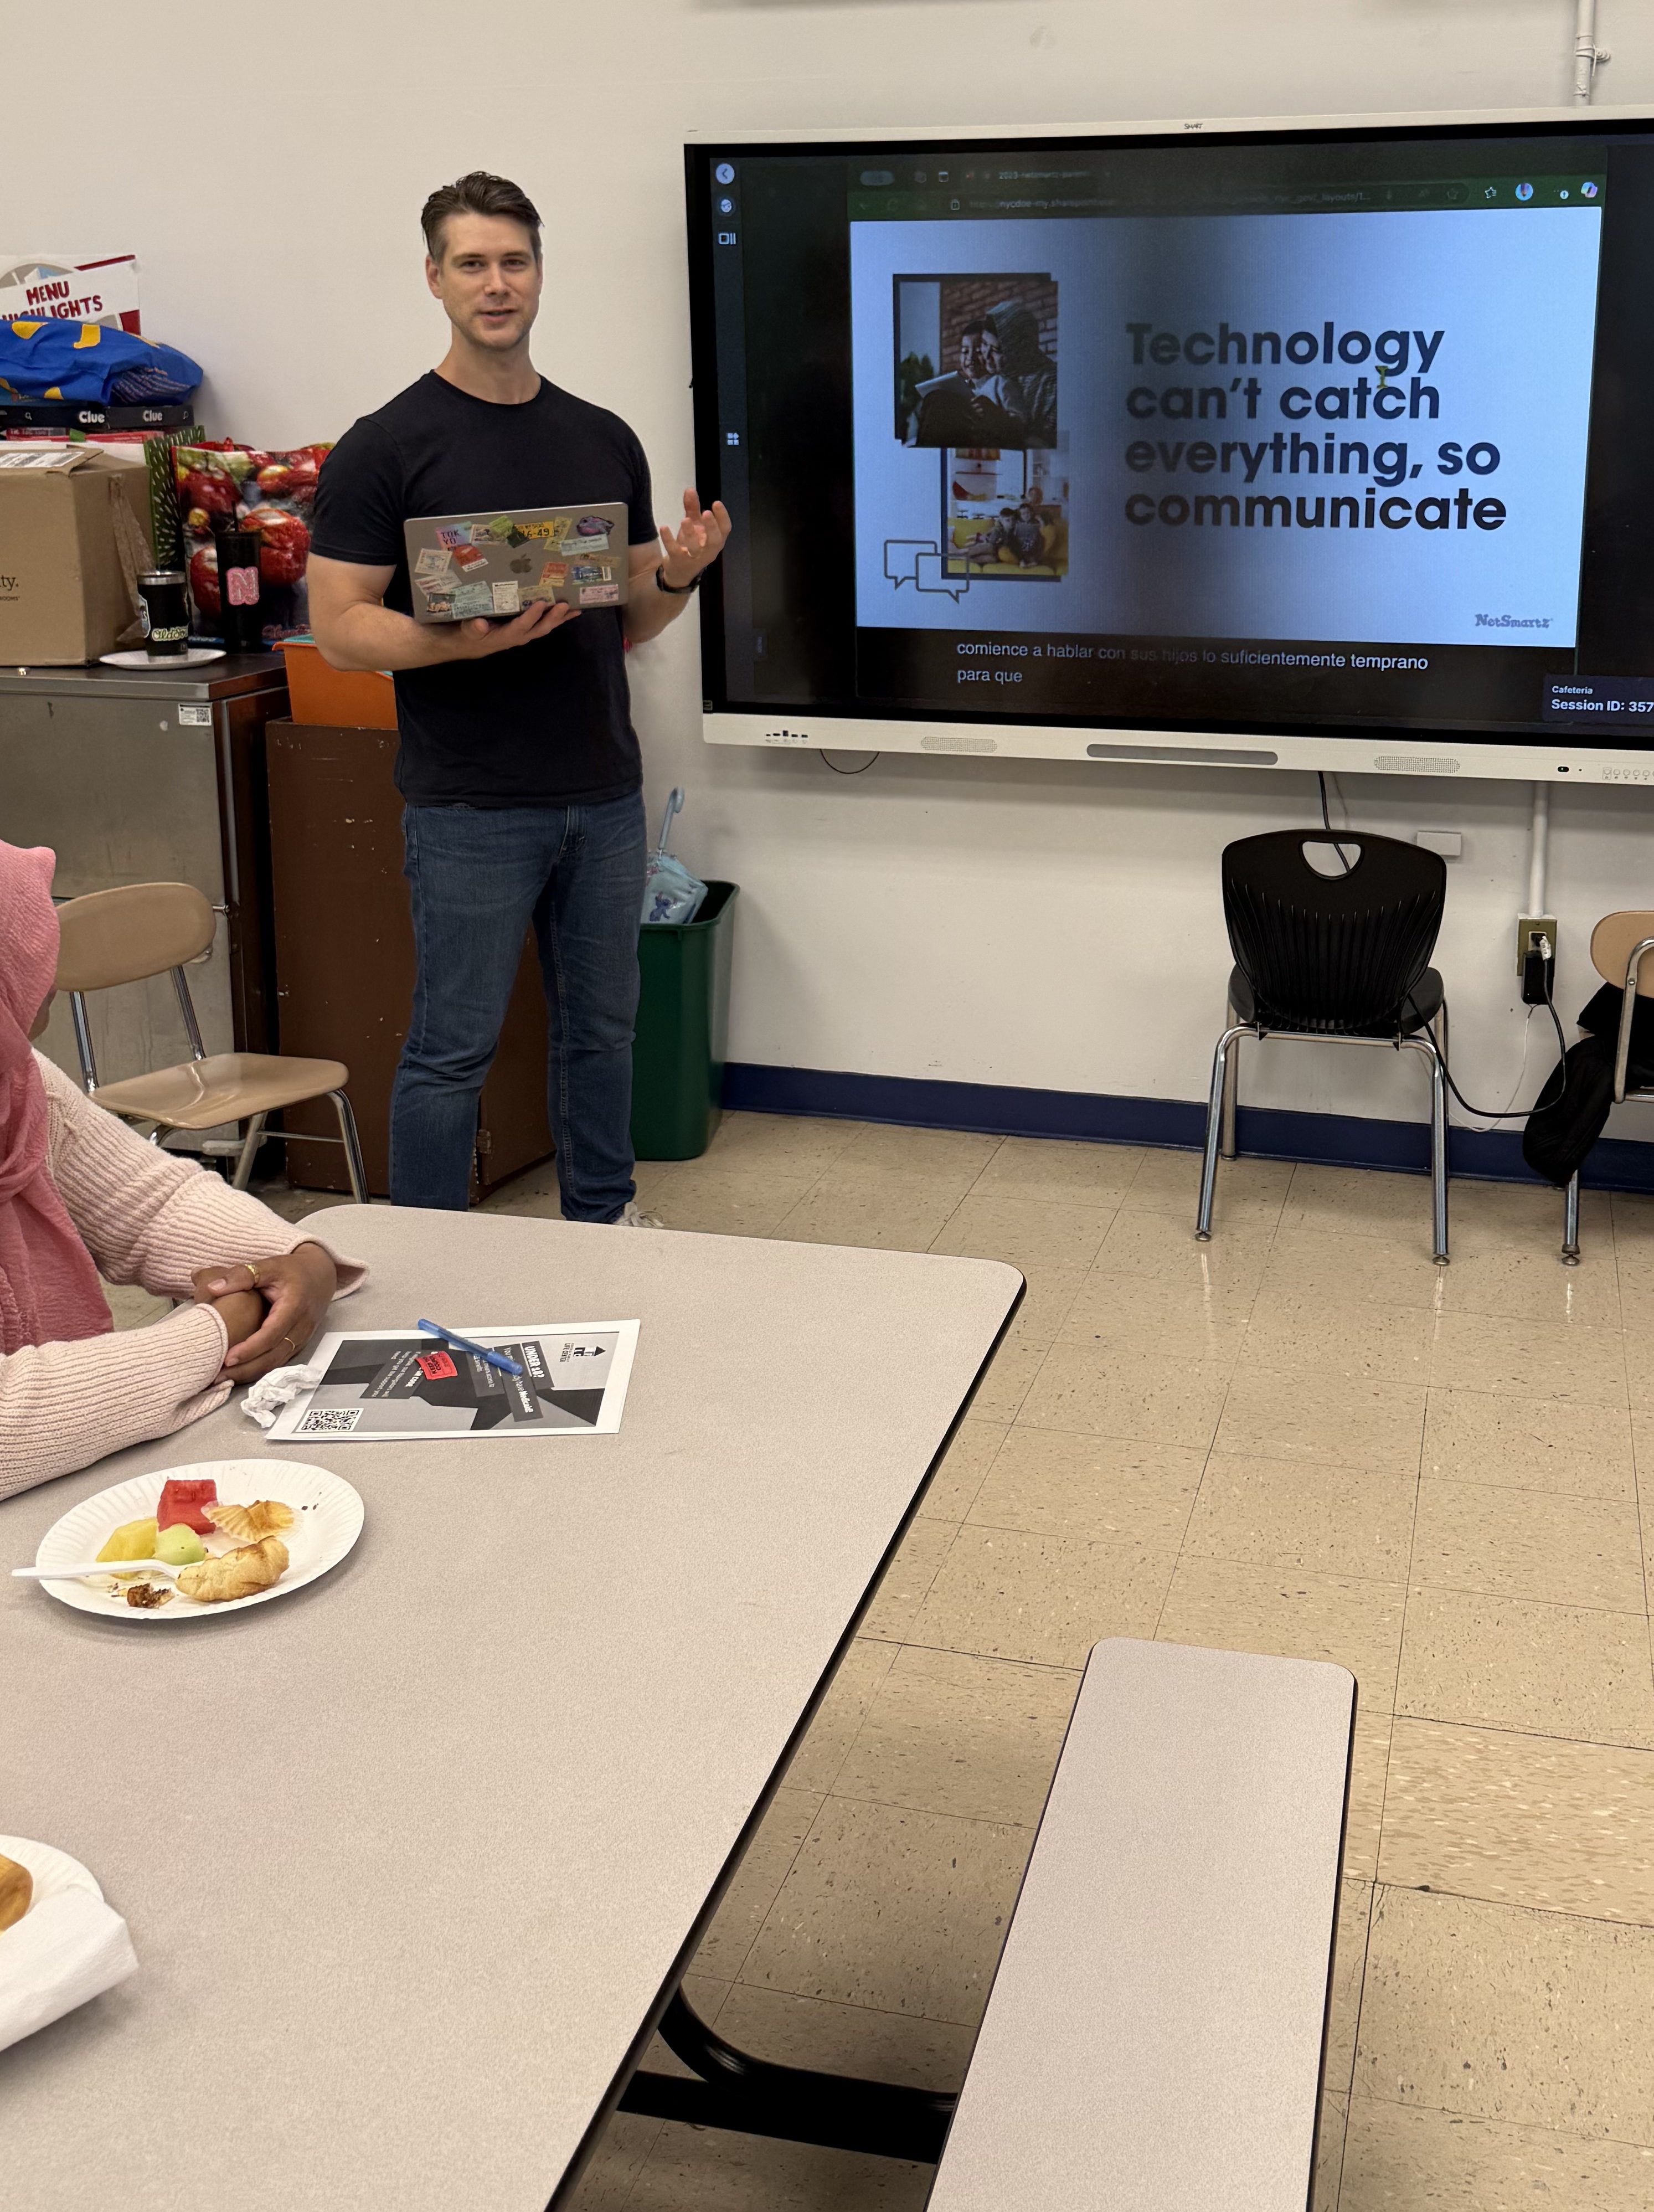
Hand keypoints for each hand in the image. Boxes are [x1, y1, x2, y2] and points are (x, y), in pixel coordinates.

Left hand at [192, 1244, 338, 1382]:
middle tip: (218, 1376)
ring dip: (250, 1373)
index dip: (251, 1348)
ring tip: (224, 1379)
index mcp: (294, 1306)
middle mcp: (301, 1327)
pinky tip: (240, 1372)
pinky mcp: (298, 1344)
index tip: (228, 1358)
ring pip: (276, 1363)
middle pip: (274, 1356)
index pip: (272, 1334)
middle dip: (246, 1369)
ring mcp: (302, 1338)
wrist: (321, 1276)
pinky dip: (259, 1369)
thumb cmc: (294, 1271)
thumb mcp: (269, 1266)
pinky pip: (279, 1361)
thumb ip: (242, 1275)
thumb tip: (213, 1286)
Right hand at [440, 598, 578, 659]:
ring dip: (561, 618)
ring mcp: (527, 632)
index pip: (521, 626)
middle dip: (553, 618)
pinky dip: (559, 618)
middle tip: (564, 605)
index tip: (540, 603)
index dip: (531, 616)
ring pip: (547, 626)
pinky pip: (546, 623)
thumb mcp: (468, 631)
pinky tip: (572, 610)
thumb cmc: (471, 634)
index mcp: (506, 635)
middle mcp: (520, 636)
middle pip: (540, 628)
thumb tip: (480, 624)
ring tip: (576, 607)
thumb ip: (474, 628)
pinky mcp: (529, 628)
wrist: (474, 643)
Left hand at [657, 490, 731, 589]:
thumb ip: (693, 508)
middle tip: (706, 513)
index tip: (716, 503)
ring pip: (695, 548)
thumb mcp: (694, 525)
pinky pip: (674, 550)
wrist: (680, 571)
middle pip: (714, 541)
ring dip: (690, 533)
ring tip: (685, 519)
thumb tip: (690, 489)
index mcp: (716, 540)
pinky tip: (664, 527)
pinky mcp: (678, 561)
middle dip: (711, 527)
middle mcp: (708, 551)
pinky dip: (668, 539)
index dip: (722, 516)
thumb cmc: (691, 545)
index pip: (725, 529)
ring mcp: (693, 558)